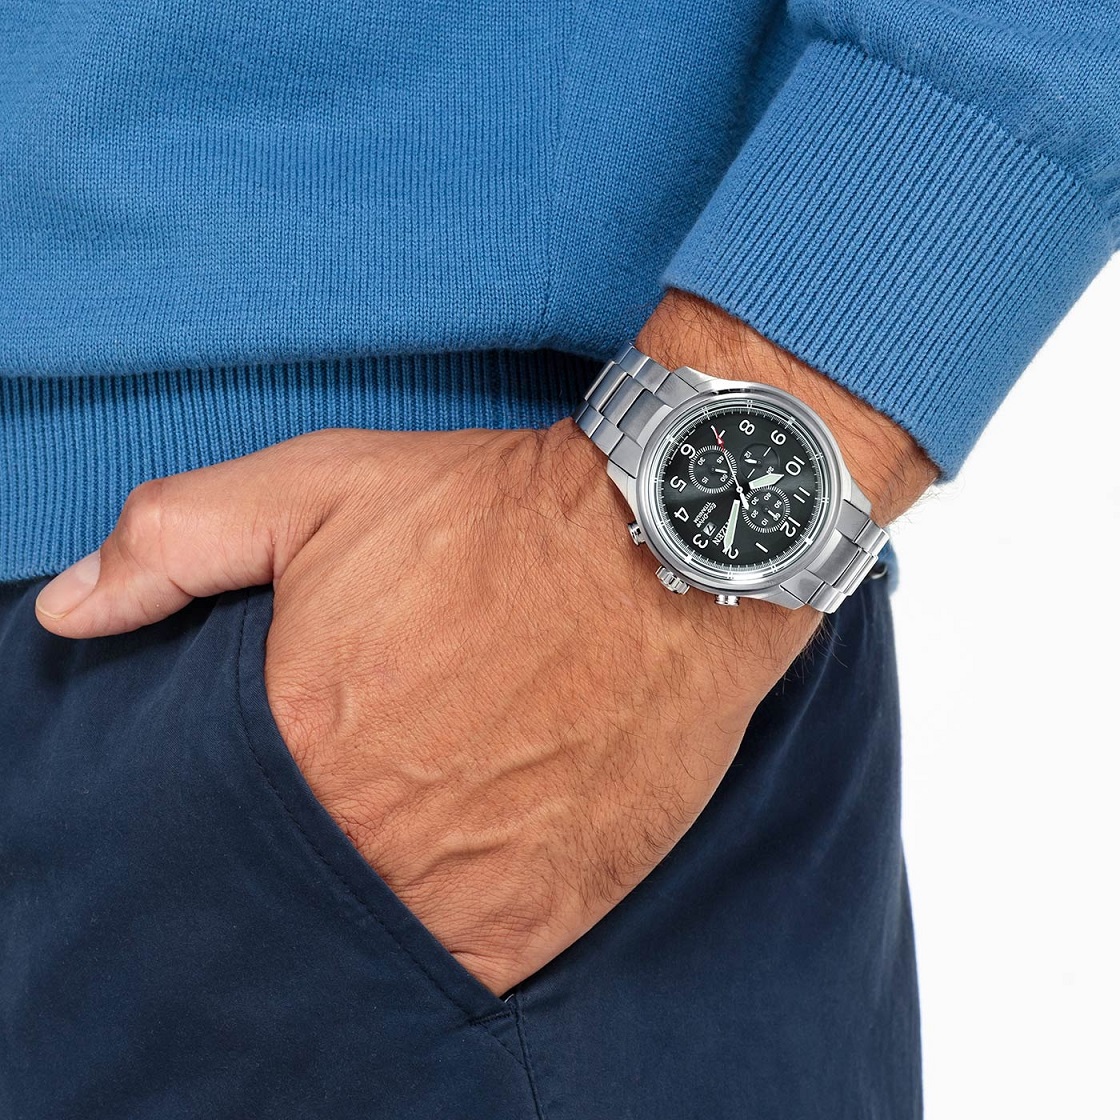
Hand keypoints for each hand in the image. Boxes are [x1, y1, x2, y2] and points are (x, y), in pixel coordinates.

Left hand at [34, 290, 935, 995]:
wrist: (666, 545)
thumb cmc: (494, 516)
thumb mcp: (317, 489)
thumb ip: (175, 543)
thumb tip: (70, 614)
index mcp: (302, 746)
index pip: (225, 828)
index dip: (254, 801)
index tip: (296, 769)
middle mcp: (380, 839)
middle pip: (312, 884)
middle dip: (327, 845)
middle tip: (373, 791)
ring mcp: (472, 887)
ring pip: (393, 933)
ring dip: (397, 892)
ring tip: (427, 826)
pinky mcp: (556, 908)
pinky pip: (479, 958)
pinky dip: (465, 923)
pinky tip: (477, 859)